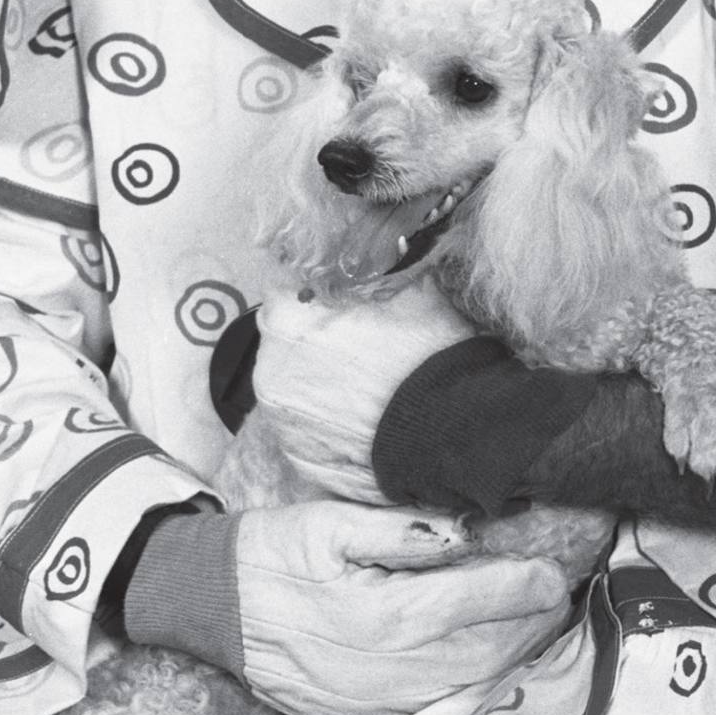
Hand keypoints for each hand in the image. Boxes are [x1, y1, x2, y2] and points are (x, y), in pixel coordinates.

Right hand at [235, 497, 570, 714]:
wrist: (217, 607)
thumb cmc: (278, 553)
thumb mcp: (333, 519)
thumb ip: (404, 528)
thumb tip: (466, 531)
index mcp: (383, 613)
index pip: (478, 601)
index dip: (525, 586)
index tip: (553, 571)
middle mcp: (386, 671)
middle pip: (486, 653)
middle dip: (530, 625)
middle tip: (554, 596)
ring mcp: (376, 707)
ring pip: (468, 691)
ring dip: (510, 661)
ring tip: (535, 627)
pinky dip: (472, 692)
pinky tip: (489, 665)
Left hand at [248, 279, 473, 505]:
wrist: (446, 432)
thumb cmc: (425, 353)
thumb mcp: (406, 287)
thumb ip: (372, 271)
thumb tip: (374, 256)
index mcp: (287, 320)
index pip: (286, 288)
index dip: (317, 289)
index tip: (344, 298)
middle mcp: (269, 371)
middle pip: (283, 337)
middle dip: (311, 334)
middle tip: (357, 340)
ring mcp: (280, 421)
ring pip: (292, 383)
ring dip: (315, 377)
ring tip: (363, 382)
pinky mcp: (297, 459)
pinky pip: (304, 425)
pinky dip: (324, 418)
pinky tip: (360, 415)